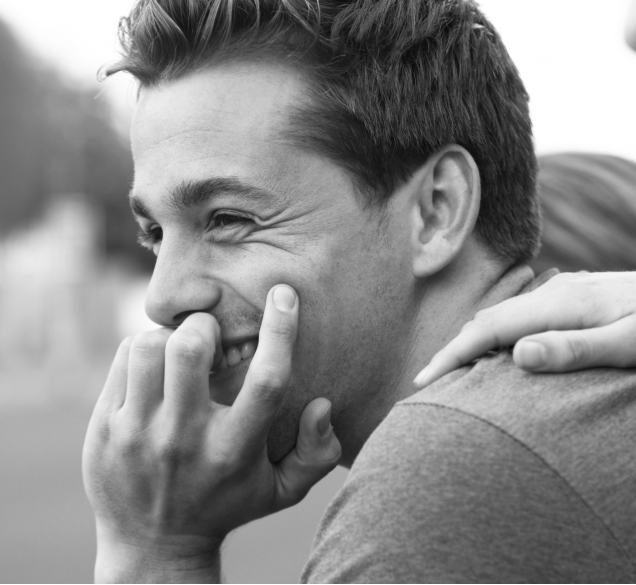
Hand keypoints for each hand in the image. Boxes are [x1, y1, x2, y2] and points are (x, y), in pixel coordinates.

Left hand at [83, 285, 341, 582]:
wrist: (153, 548)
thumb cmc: (228, 505)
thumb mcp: (282, 491)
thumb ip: (317, 452)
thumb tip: (322, 404)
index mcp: (235, 449)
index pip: (267, 380)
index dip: (281, 329)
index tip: (284, 294)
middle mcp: (185, 439)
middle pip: (190, 350)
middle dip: (206, 326)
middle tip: (212, 335)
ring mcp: (139, 434)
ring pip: (149, 347)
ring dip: (172, 336)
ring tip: (182, 351)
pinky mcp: (106, 429)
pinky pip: (125, 360)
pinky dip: (145, 350)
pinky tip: (158, 368)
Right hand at [414, 267, 635, 387]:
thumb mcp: (631, 345)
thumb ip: (575, 350)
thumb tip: (517, 354)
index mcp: (566, 303)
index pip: (491, 329)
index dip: (452, 355)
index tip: (421, 384)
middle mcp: (562, 291)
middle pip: (492, 320)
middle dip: (455, 350)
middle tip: (424, 386)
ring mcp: (572, 292)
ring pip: (509, 318)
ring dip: (478, 343)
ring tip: (454, 375)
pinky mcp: (583, 299)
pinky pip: (529, 318)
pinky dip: (504, 337)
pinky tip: (505, 355)